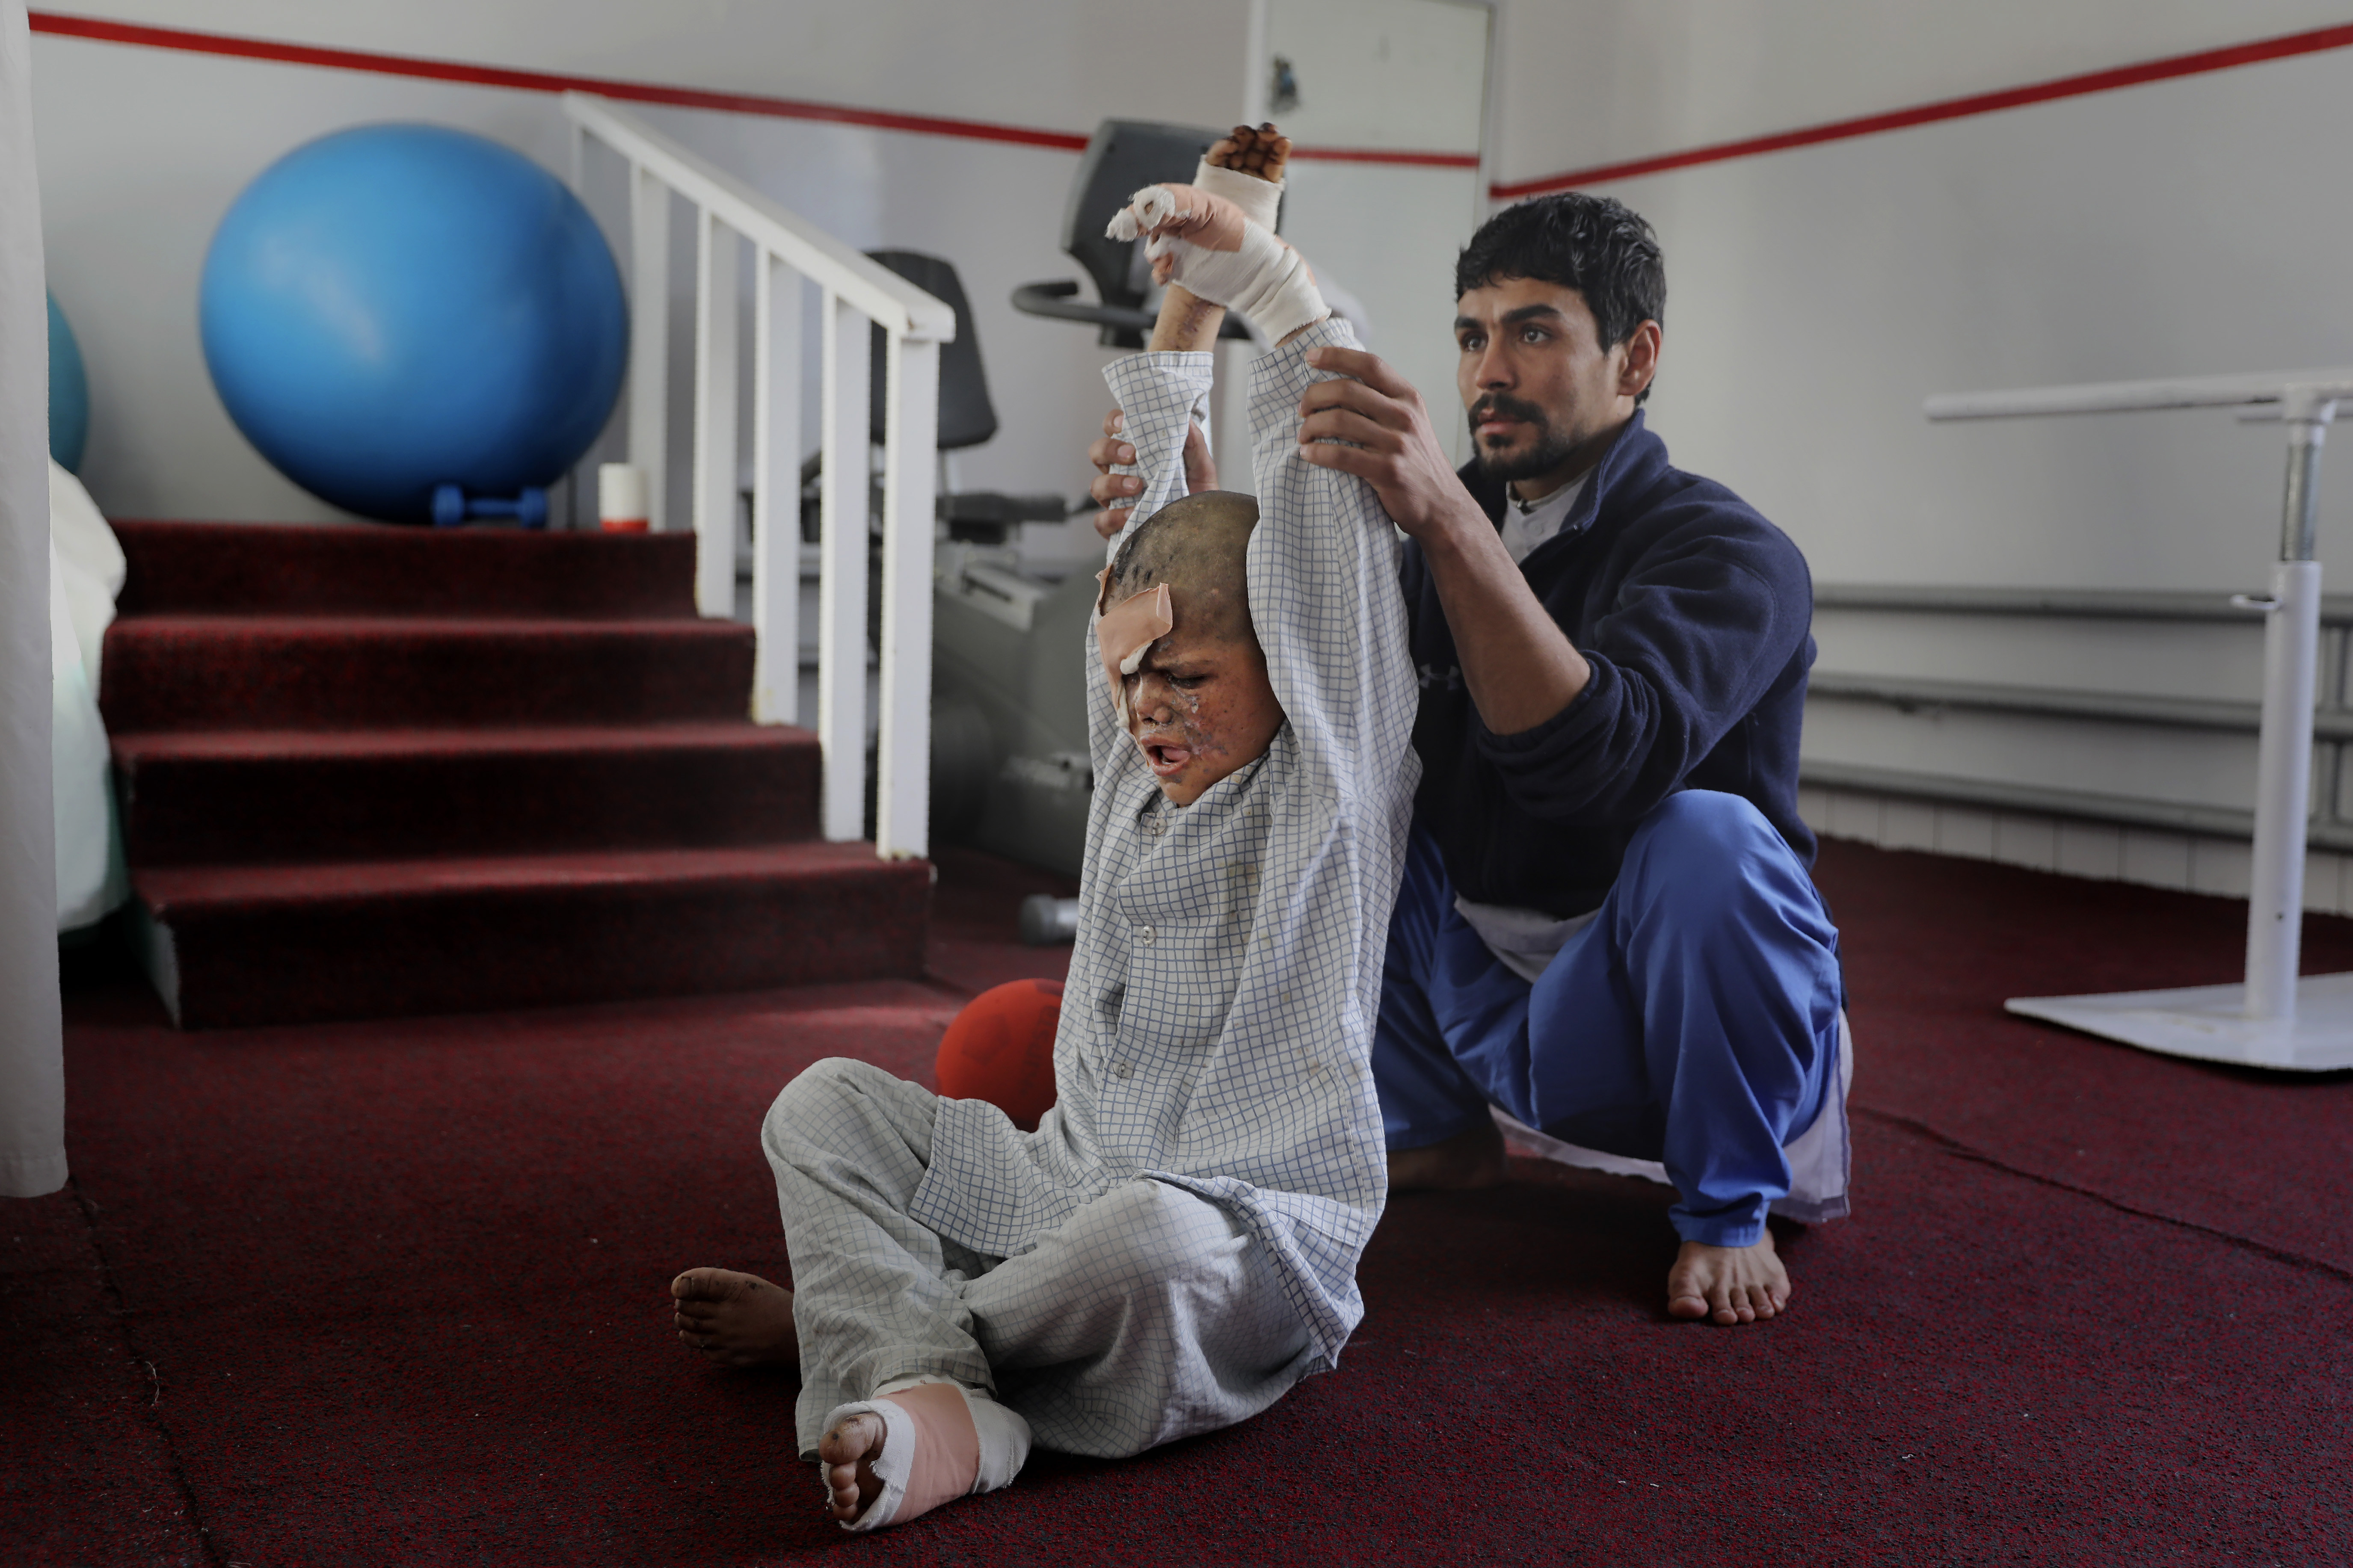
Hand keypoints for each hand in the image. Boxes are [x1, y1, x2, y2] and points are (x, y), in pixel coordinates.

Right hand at [1086, 408, 1217, 539]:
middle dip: (1109, 449)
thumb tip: (1184, 420)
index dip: (1113, 422)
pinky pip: (1102, 520)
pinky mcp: (1116, 526)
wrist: (1204, 532)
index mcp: (1138, 455)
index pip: (1114, 430)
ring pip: (1097, 485)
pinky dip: (1114, 516)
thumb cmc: (1198, 498)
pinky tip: (1132, 514)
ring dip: (1113, 483)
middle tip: (1132, 455)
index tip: (1125, 423)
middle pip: (1098, 453)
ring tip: (1136, 486)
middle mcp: (1122, 474)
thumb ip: (1194, 445)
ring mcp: (1116, 500)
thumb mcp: (1203, 469)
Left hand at [1294, 346, 1483, 544]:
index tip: (1310, 358)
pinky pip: (1341, 455)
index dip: (1336, 356)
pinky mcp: (1388, 471)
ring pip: (1339, 421)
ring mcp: (1397, 443)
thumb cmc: (1417, 462)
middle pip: (1347, 390)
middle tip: (1302, 409)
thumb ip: (1384, 403)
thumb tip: (1340, 386)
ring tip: (1303, 435)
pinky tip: (1308, 454)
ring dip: (1311, 426)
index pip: (1369, 365)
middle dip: (1315, 396)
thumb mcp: (1410, 423)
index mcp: (1408, 397)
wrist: (1443, 506)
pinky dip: (1317, 453)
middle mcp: (1404, 415)